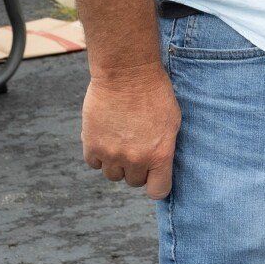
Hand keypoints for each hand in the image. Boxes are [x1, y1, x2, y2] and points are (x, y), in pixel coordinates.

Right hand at [81, 64, 180, 198]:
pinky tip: (107, 136)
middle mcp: (135, 159)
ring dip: (117, 163)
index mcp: (160, 154)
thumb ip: (165, 147)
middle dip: (137, 168)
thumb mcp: (172, 121)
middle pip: (133, 181)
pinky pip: (94, 163)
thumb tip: (159, 166)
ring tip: (122, 139)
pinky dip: (99, 155)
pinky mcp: (92, 145)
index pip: (158, 191)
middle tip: (138, 147)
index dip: (156, 185)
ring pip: (112, 175)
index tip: (154, 177)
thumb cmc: (155, 93)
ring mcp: (111, 154)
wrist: (127, 73)